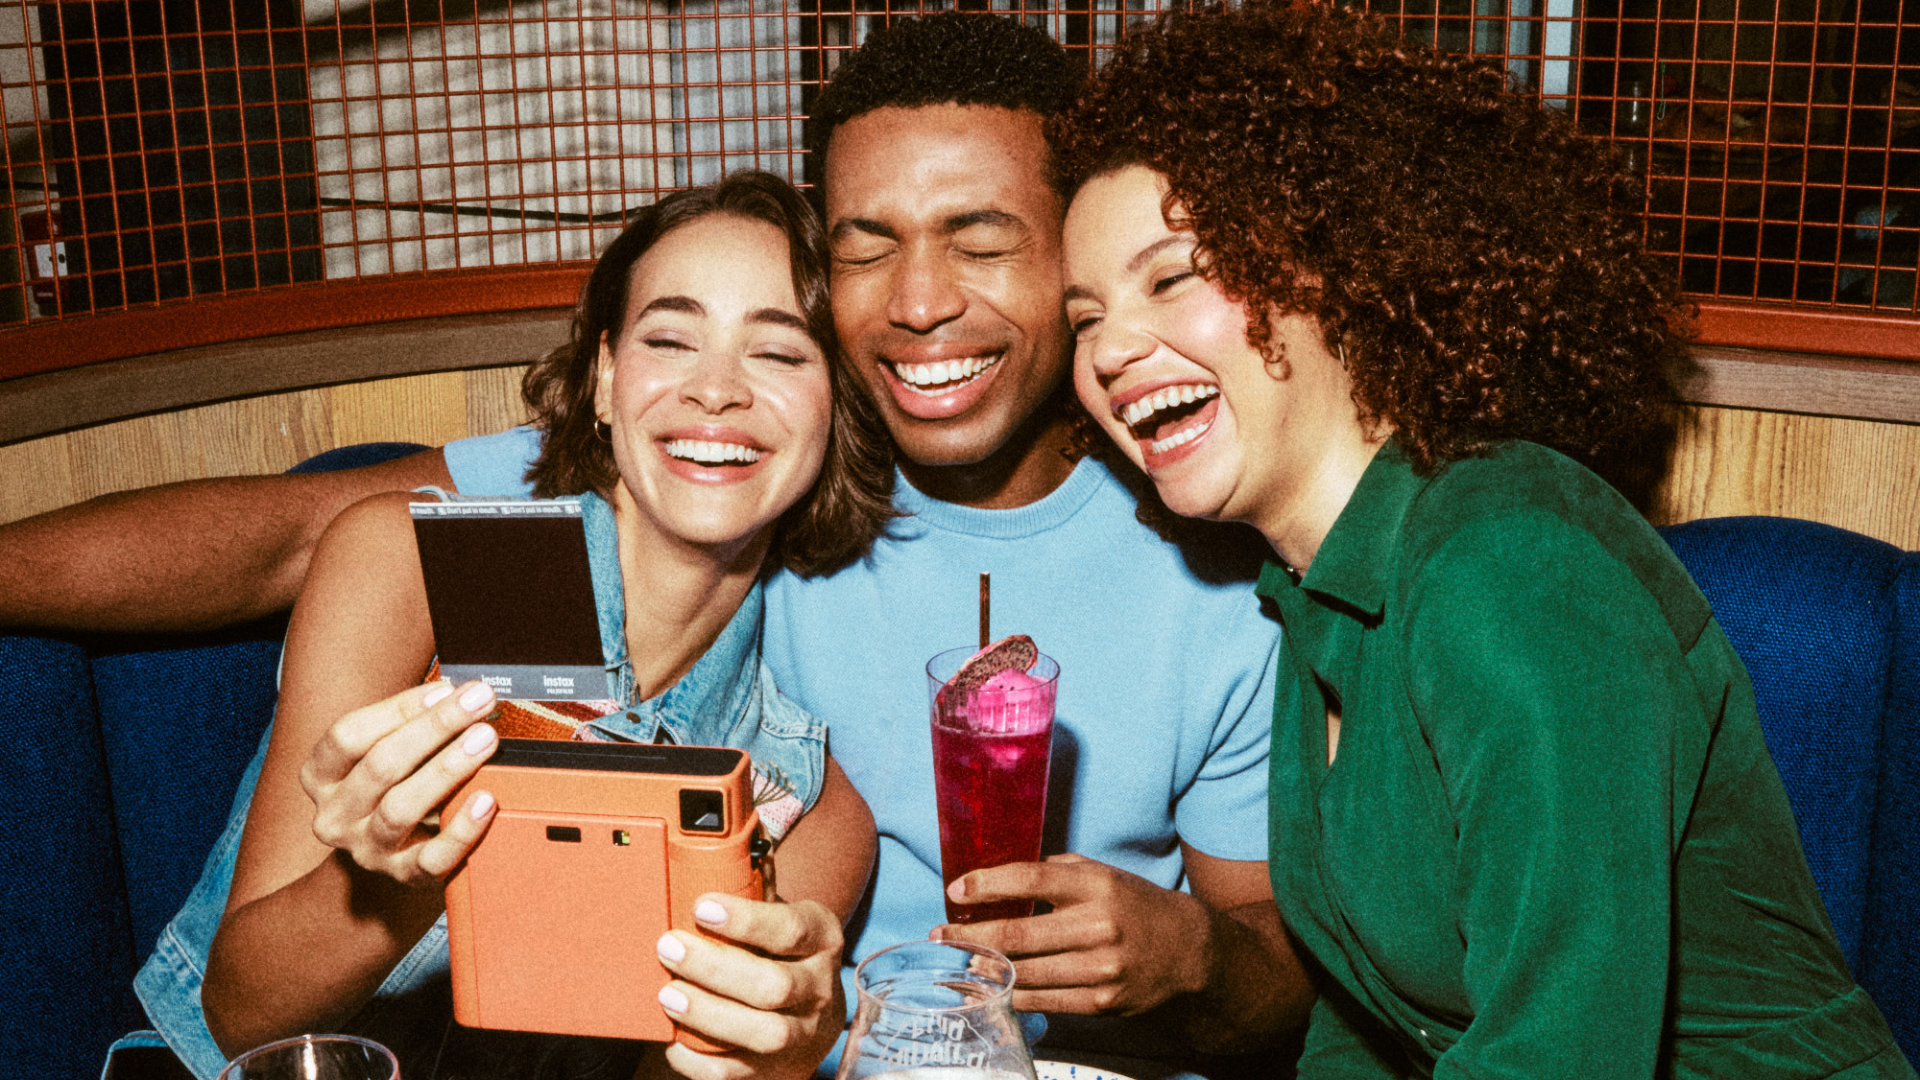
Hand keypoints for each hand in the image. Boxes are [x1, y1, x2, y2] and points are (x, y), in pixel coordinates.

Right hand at [299, 679, 500, 885]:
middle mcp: (336, 815)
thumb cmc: (394, 788)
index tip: (445, 689)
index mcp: (321, 776)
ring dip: (447, 768)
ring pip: (400, 808)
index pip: (348, 736)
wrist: (391, 856)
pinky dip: (462, 828)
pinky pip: (433, 857)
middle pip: (380, 766)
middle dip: (435, 728)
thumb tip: (459, 693)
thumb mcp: (385, 755)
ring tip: (485, 739)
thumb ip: (411, 726)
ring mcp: (367, 849)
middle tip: (478, 702)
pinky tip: (486, 801)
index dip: (397, 709)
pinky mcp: (404, 876)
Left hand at [653, 893, 845, 1079]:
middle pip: (773, 986)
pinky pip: (738, 1074)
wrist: (812, 1014)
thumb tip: (728, 832)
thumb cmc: (781, 952)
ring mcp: (803, 1035)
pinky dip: (701, 1061)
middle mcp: (820, 989)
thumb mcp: (782, 915)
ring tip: (667, 993)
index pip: (790, 930)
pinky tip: (675, 1041)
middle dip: (714, 967)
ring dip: (708, 1014)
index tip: (701, 906)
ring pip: (763, 1034)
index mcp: (822, 939)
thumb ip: (756, 886)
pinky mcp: (779, 1071)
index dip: (745, 920)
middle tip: (669, 948)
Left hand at [932, 853, 1212, 1015]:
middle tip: (940, 935)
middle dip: (971, 936)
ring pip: (1024, 972)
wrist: (1188, 952)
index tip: (955, 891)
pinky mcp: (1100, 1002)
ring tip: (960, 962)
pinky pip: (1042, 1001)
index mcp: (1096, 885)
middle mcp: (1097, 925)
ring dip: (984, 968)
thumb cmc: (1136, 906)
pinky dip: (1011, 993)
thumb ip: (1057, 872)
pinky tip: (993, 984)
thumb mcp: (1102, 875)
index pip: (1030, 878)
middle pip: (1018, 933)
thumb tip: (1001, 876)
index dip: (987, 884)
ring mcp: (1099, 968)